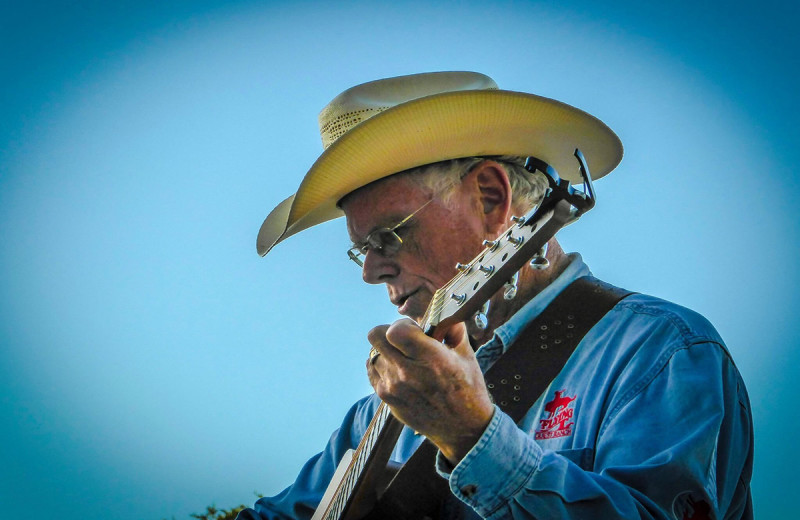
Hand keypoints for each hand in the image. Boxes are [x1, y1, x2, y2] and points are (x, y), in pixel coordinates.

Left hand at [366, 319, 494, 464]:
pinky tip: (399, 370)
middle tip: (405, 340)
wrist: (463, 429)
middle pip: (375, 336)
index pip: (395, 330)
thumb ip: (452, 328)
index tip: (415, 330)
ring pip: (374, 353)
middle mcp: (408, 374)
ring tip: (405, 359)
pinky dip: (382, 365)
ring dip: (387, 351)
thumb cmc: (468, 389)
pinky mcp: (387, 399)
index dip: (404, 325)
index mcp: (431, 359)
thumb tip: (440, 311)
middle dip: (390, 332)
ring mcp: (394, 388)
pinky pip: (372, 370)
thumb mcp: (467, 355)